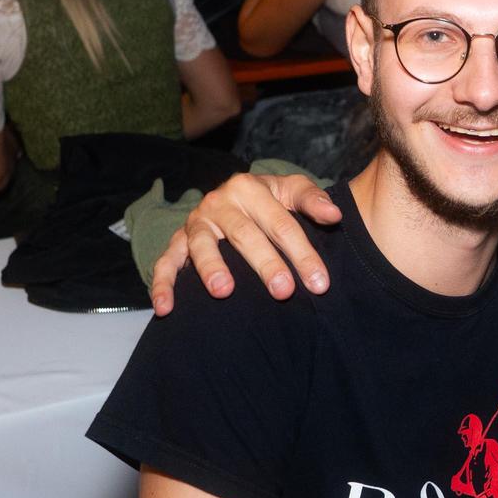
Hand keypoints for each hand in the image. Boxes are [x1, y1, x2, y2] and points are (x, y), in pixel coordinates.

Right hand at [150, 173, 341, 315]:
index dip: (302, 254)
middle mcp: (219, 203)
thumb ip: (313, 201)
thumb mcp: (292, 191)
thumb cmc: (270, 199)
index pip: (281, 223)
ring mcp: (196, 223)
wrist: (237, 196)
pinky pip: (165, 262)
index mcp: (249, 188)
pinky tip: (165, 309)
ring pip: (201, 245)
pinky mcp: (178, 241)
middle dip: (265, 264)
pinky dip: (162, 284)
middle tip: (284, 292)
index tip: (320, 283)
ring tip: (224, 292)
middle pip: (244, 235)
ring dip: (211, 268)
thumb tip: (334, 215)